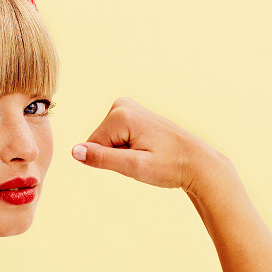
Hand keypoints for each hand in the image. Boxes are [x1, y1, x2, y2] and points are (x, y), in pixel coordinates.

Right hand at [72, 97, 225, 191]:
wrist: (197, 162)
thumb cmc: (170, 166)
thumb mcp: (134, 167)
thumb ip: (102, 158)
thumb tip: (75, 151)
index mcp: (121, 114)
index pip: (93, 147)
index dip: (113, 161)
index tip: (138, 160)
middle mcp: (122, 104)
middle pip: (100, 141)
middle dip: (119, 156)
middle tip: (144, 158)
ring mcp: (128, 107)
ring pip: (108, 141)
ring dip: (125, 154)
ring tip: (148, 154)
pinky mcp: (132, 114)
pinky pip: (118, 138)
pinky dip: (130, 148)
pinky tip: (149, 148)